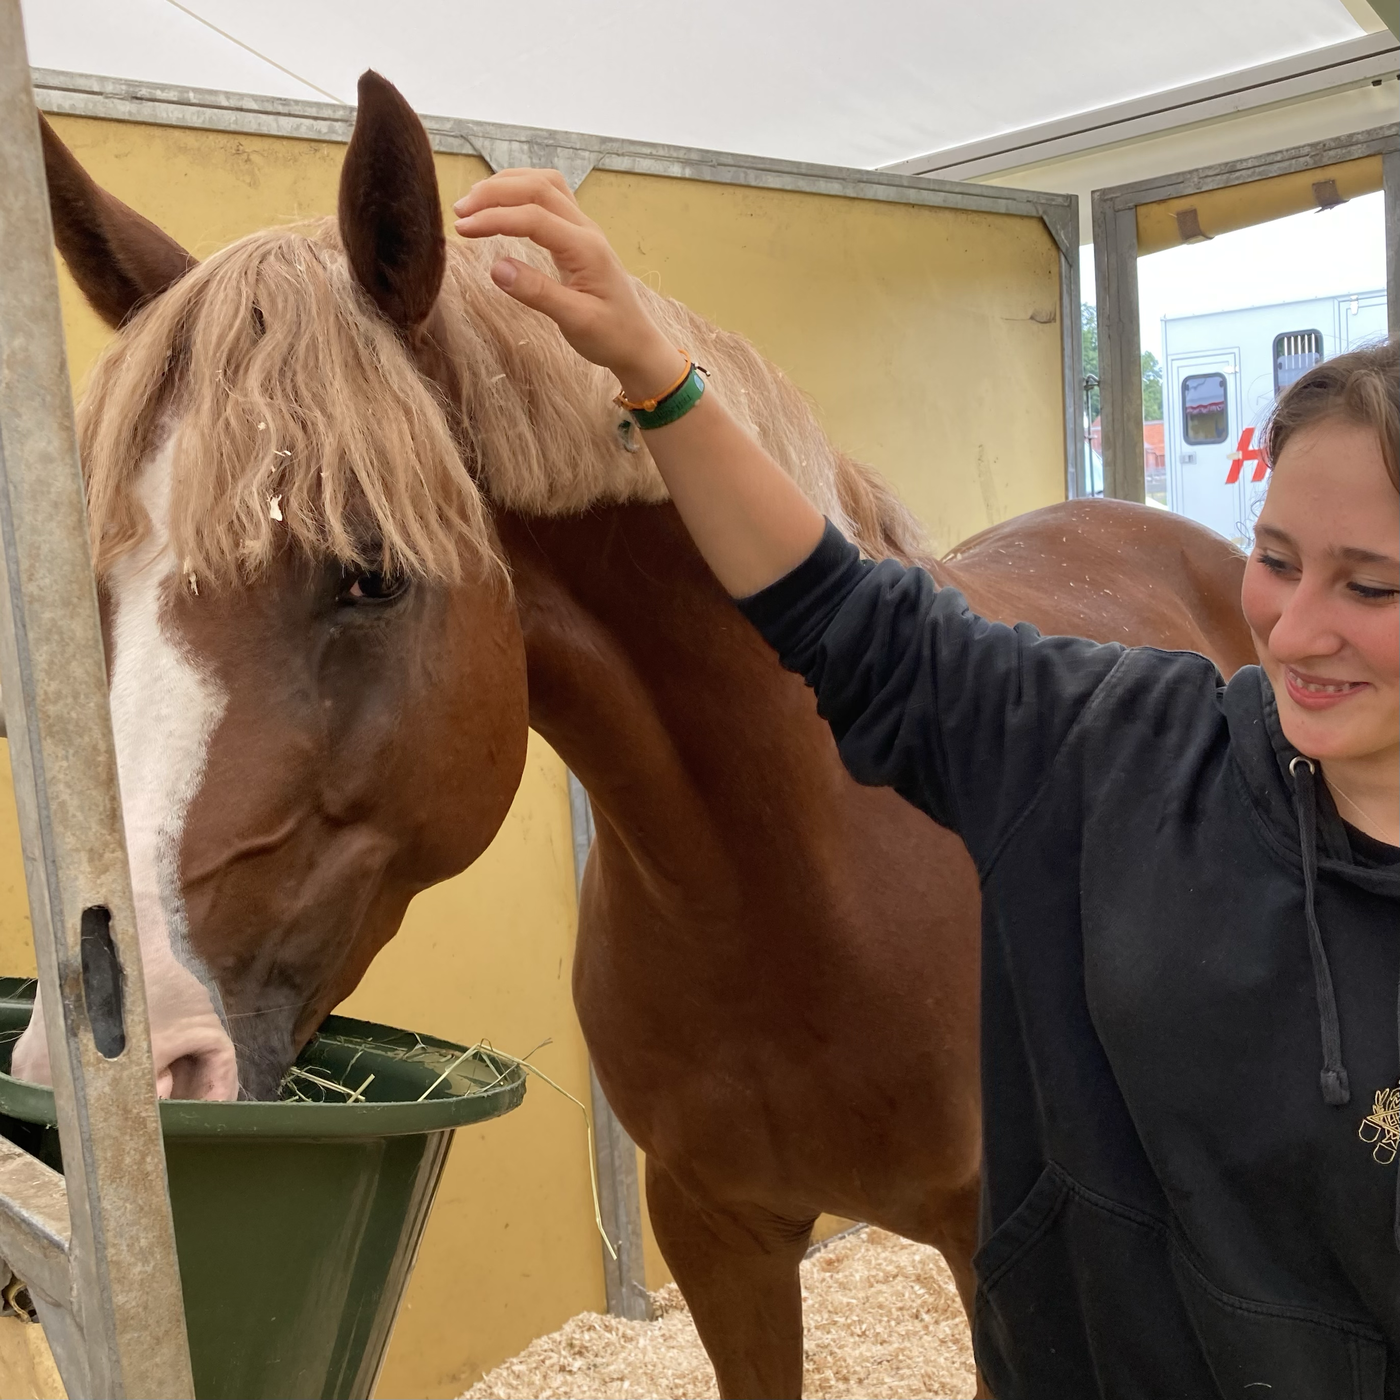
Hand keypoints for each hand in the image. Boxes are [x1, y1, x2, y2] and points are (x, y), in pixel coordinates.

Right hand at [453, 169, 685, 401]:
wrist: (637, 344)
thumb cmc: (610, 336)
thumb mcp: (575, 321)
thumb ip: (537, 293)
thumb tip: (496, 268)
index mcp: (586, 249)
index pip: (533, 217)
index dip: (494, 218)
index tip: (462, 228)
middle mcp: (585, 230)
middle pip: (538, 187)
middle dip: (495, 192)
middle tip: (460, 210)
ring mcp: (583, 230)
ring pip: (545, 185)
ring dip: (508, 185)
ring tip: (474, 201)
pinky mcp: (577, 236)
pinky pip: (549, 198)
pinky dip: (521, 192)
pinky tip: (501, 205)